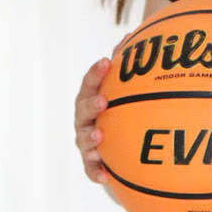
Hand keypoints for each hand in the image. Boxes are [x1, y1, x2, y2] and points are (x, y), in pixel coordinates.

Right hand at [74, 56, 113, 185]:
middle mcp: (84, 120)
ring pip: (83, 139)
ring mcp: (85, 142)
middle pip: (82, 110)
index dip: (96, 73)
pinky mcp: (91, 165)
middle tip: (103, 101)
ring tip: (101, 135)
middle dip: (91, 104)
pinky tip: (105, 176)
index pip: (90, 83)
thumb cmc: (119, 115)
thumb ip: (124, 68)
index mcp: (90, 99)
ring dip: (90, 137)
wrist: (119, 153)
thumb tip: (129, 36)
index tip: (107, 63)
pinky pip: (91, 170)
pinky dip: (96, 172)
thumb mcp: (123, 93)